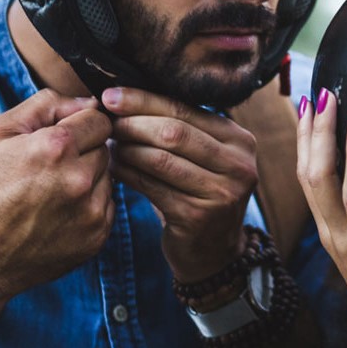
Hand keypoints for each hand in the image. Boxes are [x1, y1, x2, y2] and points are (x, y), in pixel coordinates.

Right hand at [0, 90, 114, 301]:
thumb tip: (89, 101)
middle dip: (83, 151)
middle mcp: (80, 179)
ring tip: (53, 191)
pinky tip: (60, 212)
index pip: (99, 119)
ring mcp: (92, 210)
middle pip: (105, 148)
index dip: (80, 124)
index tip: (62, 137)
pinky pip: (108, 206)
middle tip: (51, 168)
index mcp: (56, 147)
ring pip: (108, 177)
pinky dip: (90, 205)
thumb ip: (46, 105)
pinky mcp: (98, 236)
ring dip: (88, 178)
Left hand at [102, 86, 256, 281]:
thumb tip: (125, 96)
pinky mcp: (198, 216)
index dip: (144, 100)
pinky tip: (115, 168)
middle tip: (106, 122)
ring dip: (127, 149)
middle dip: (133, 124)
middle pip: (173, 132)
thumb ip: (181, 128)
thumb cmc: (200, 194)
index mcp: (240, 141)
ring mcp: (222, 193)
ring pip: (160, 159)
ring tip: (109, 145)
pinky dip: (128, 174)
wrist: (214, 253)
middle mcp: (238, 165)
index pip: (185, 110)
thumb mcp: (204, 158)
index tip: (111, 95)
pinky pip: (152, 186)